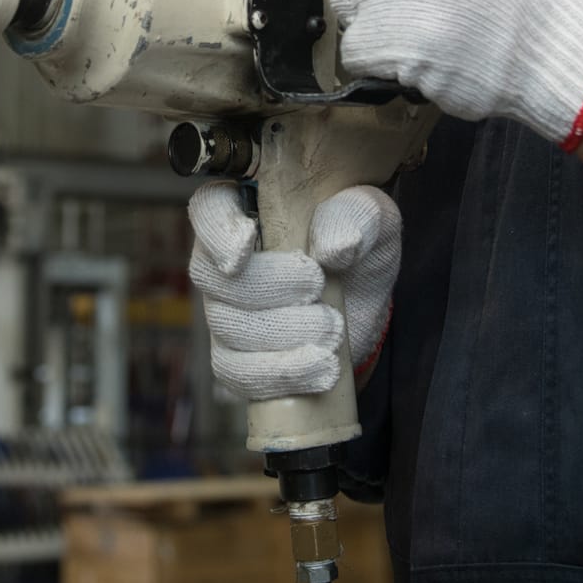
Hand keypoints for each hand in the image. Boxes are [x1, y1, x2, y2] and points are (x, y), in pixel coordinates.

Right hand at [187, 181, 400, 400]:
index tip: (245, 247)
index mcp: (248, 212)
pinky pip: (237, 372)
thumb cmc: (359, 249)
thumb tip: (334, 245)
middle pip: (212, 276)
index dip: (217, 229)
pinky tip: (321, 370)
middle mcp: (225, 262)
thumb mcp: (374, 222)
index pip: (209, 209)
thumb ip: (358, 218)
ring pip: (227, 327)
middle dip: (265, 287)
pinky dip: (280, 374)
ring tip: (331, 332)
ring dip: (282, 334)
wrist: (366, 307)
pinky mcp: (237, 358)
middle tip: (317, 287)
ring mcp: (226, 313)